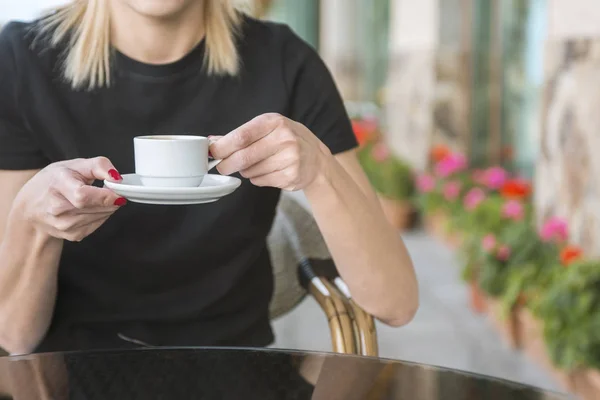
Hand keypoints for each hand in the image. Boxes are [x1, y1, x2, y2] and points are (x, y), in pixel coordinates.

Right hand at [13, 157, 125, 241]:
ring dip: (107, 207)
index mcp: (58, 184)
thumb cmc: (54, 182)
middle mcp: (57, 208)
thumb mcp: (75, 165)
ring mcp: (64, 224)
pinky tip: (91, 208)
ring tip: (98, 198)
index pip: (83, 196)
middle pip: (95, 207)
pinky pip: (98, 224)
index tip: (118, 191)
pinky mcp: (72, 235)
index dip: (105, 195)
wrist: (32, 205)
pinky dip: (101, 215)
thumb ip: (99, 166)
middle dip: (110, 199)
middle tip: (111, 191)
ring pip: (101, 216)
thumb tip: (117, 178)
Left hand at [210, 113, 330, 190]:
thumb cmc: (287, 140)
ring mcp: (290, 159)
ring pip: (251, 171)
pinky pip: (260, 181)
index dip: (223, 146)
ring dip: (245, 171)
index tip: (212, 153)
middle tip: (221, 167)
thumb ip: (241, 135)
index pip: (242, 136)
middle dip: (227, 164)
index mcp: (275, 122)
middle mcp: (284, 139)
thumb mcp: (268, 128)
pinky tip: (267, 171)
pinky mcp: (291, 177)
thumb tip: (213, 142)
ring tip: (256, 164)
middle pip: (244, 157)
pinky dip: (257, 178)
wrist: (316, 158)